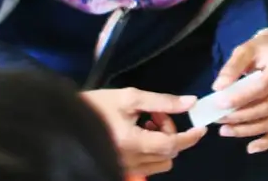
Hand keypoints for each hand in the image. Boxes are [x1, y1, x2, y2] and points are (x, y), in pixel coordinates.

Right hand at [82, 88, 204, 176]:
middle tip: (157, 114)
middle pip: (169, 154)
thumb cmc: (96, 105)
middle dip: (172, 132)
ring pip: (160, 163)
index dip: (190, 136)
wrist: (65, 121)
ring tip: (148, 123)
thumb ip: (163, 101)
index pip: (171, 144)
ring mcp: (124, 168)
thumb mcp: (129, 98)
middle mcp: (129, 161)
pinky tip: (141, 134)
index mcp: (132, 142)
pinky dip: (153, 152)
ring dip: (164, 144)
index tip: (201, 126)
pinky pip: (148, 167)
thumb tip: (191, 102)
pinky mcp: (120, 169)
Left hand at [211, 30, 267, 153]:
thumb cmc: (260, 50)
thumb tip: (218, 88)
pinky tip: (251, 148)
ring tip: (225, 131)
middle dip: (241, 116)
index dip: (240, 97)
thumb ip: (231, 67)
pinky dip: (267, 141)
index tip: (219, 103)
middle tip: (218, 119)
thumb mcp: (245, 50)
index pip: (262, 86)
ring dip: (248, 130)